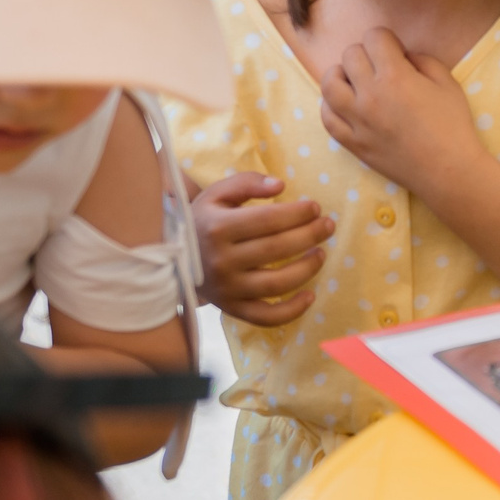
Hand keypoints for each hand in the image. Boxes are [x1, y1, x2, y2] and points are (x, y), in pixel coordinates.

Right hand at [192, 172, 333, 326]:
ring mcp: (228, 289)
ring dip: (307, 269)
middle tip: (328, 225)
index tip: (315, 207)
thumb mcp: (217, 194)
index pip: (268, 220)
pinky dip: (293, 311)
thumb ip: (247, 183)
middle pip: (277, 249)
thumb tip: (281, 186)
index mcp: (219, 228)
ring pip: (277, 283)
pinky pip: (267, 317)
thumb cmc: (202, 221)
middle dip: (310, 235)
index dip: (298, 213)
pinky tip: (310, 295)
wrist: (171, 257)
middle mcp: (223, 260)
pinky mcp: (233, 309)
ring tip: (321, 253)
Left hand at [318, 28, 481, 198]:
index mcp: (395, 76)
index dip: (387, 39)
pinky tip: (346, 105)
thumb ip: (422, 60)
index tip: (396, 53)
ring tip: (355, 82)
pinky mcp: (352, 143)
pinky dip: (331, 106)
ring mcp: (357, 121)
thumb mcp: (447, 83)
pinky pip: (327, 118)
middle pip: (350, 55)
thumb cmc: (453, 126)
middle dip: (366, 54)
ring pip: (329, 84)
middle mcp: (370, 95)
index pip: (374, 37)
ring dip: (341, 76)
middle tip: (380, 68)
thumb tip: (402, 55)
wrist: (448, 170)